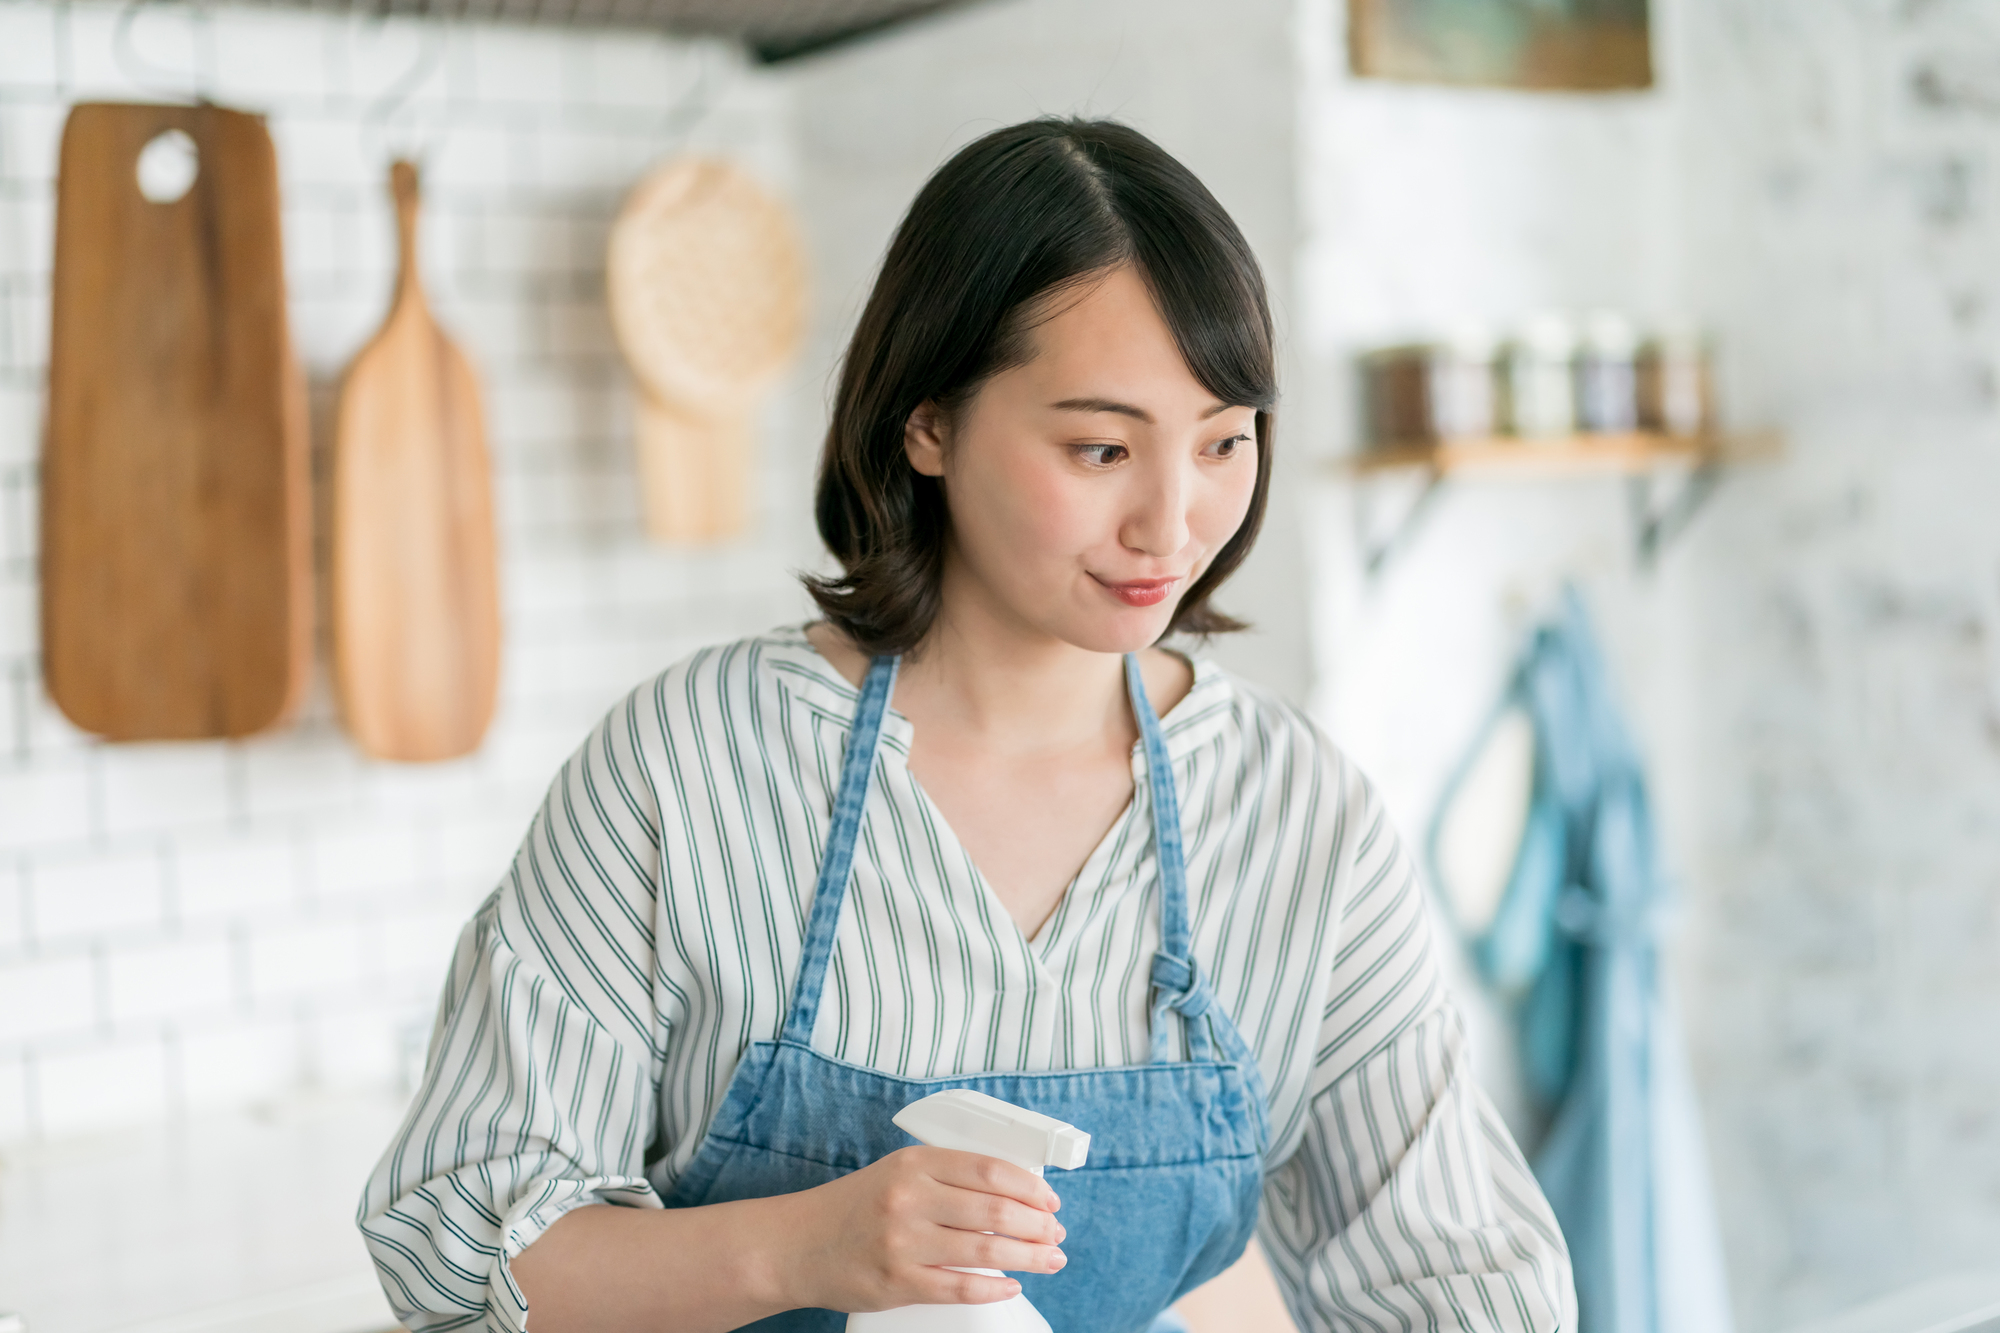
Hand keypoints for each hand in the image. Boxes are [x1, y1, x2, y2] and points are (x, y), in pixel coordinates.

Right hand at [771, 1147, 1067, 1312]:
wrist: (796, 1245)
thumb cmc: (854, 1208)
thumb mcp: (898, 1173)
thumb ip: (947, 1177)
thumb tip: (1013, 1193)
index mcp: (915, 1163)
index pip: (990, 1169)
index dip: (1030, 1188)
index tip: (1050, 1201)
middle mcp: (910, 1198)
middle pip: (996, 1210)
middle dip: (1038, 1225)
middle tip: (1056, 1234)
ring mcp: (903, 1242)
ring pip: (986, 1250)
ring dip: (1029, 1257)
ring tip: (1050, 1260)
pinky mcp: (898, 1282)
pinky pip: (960, 1287)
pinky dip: (994, 1288)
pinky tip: (1011, 1286)